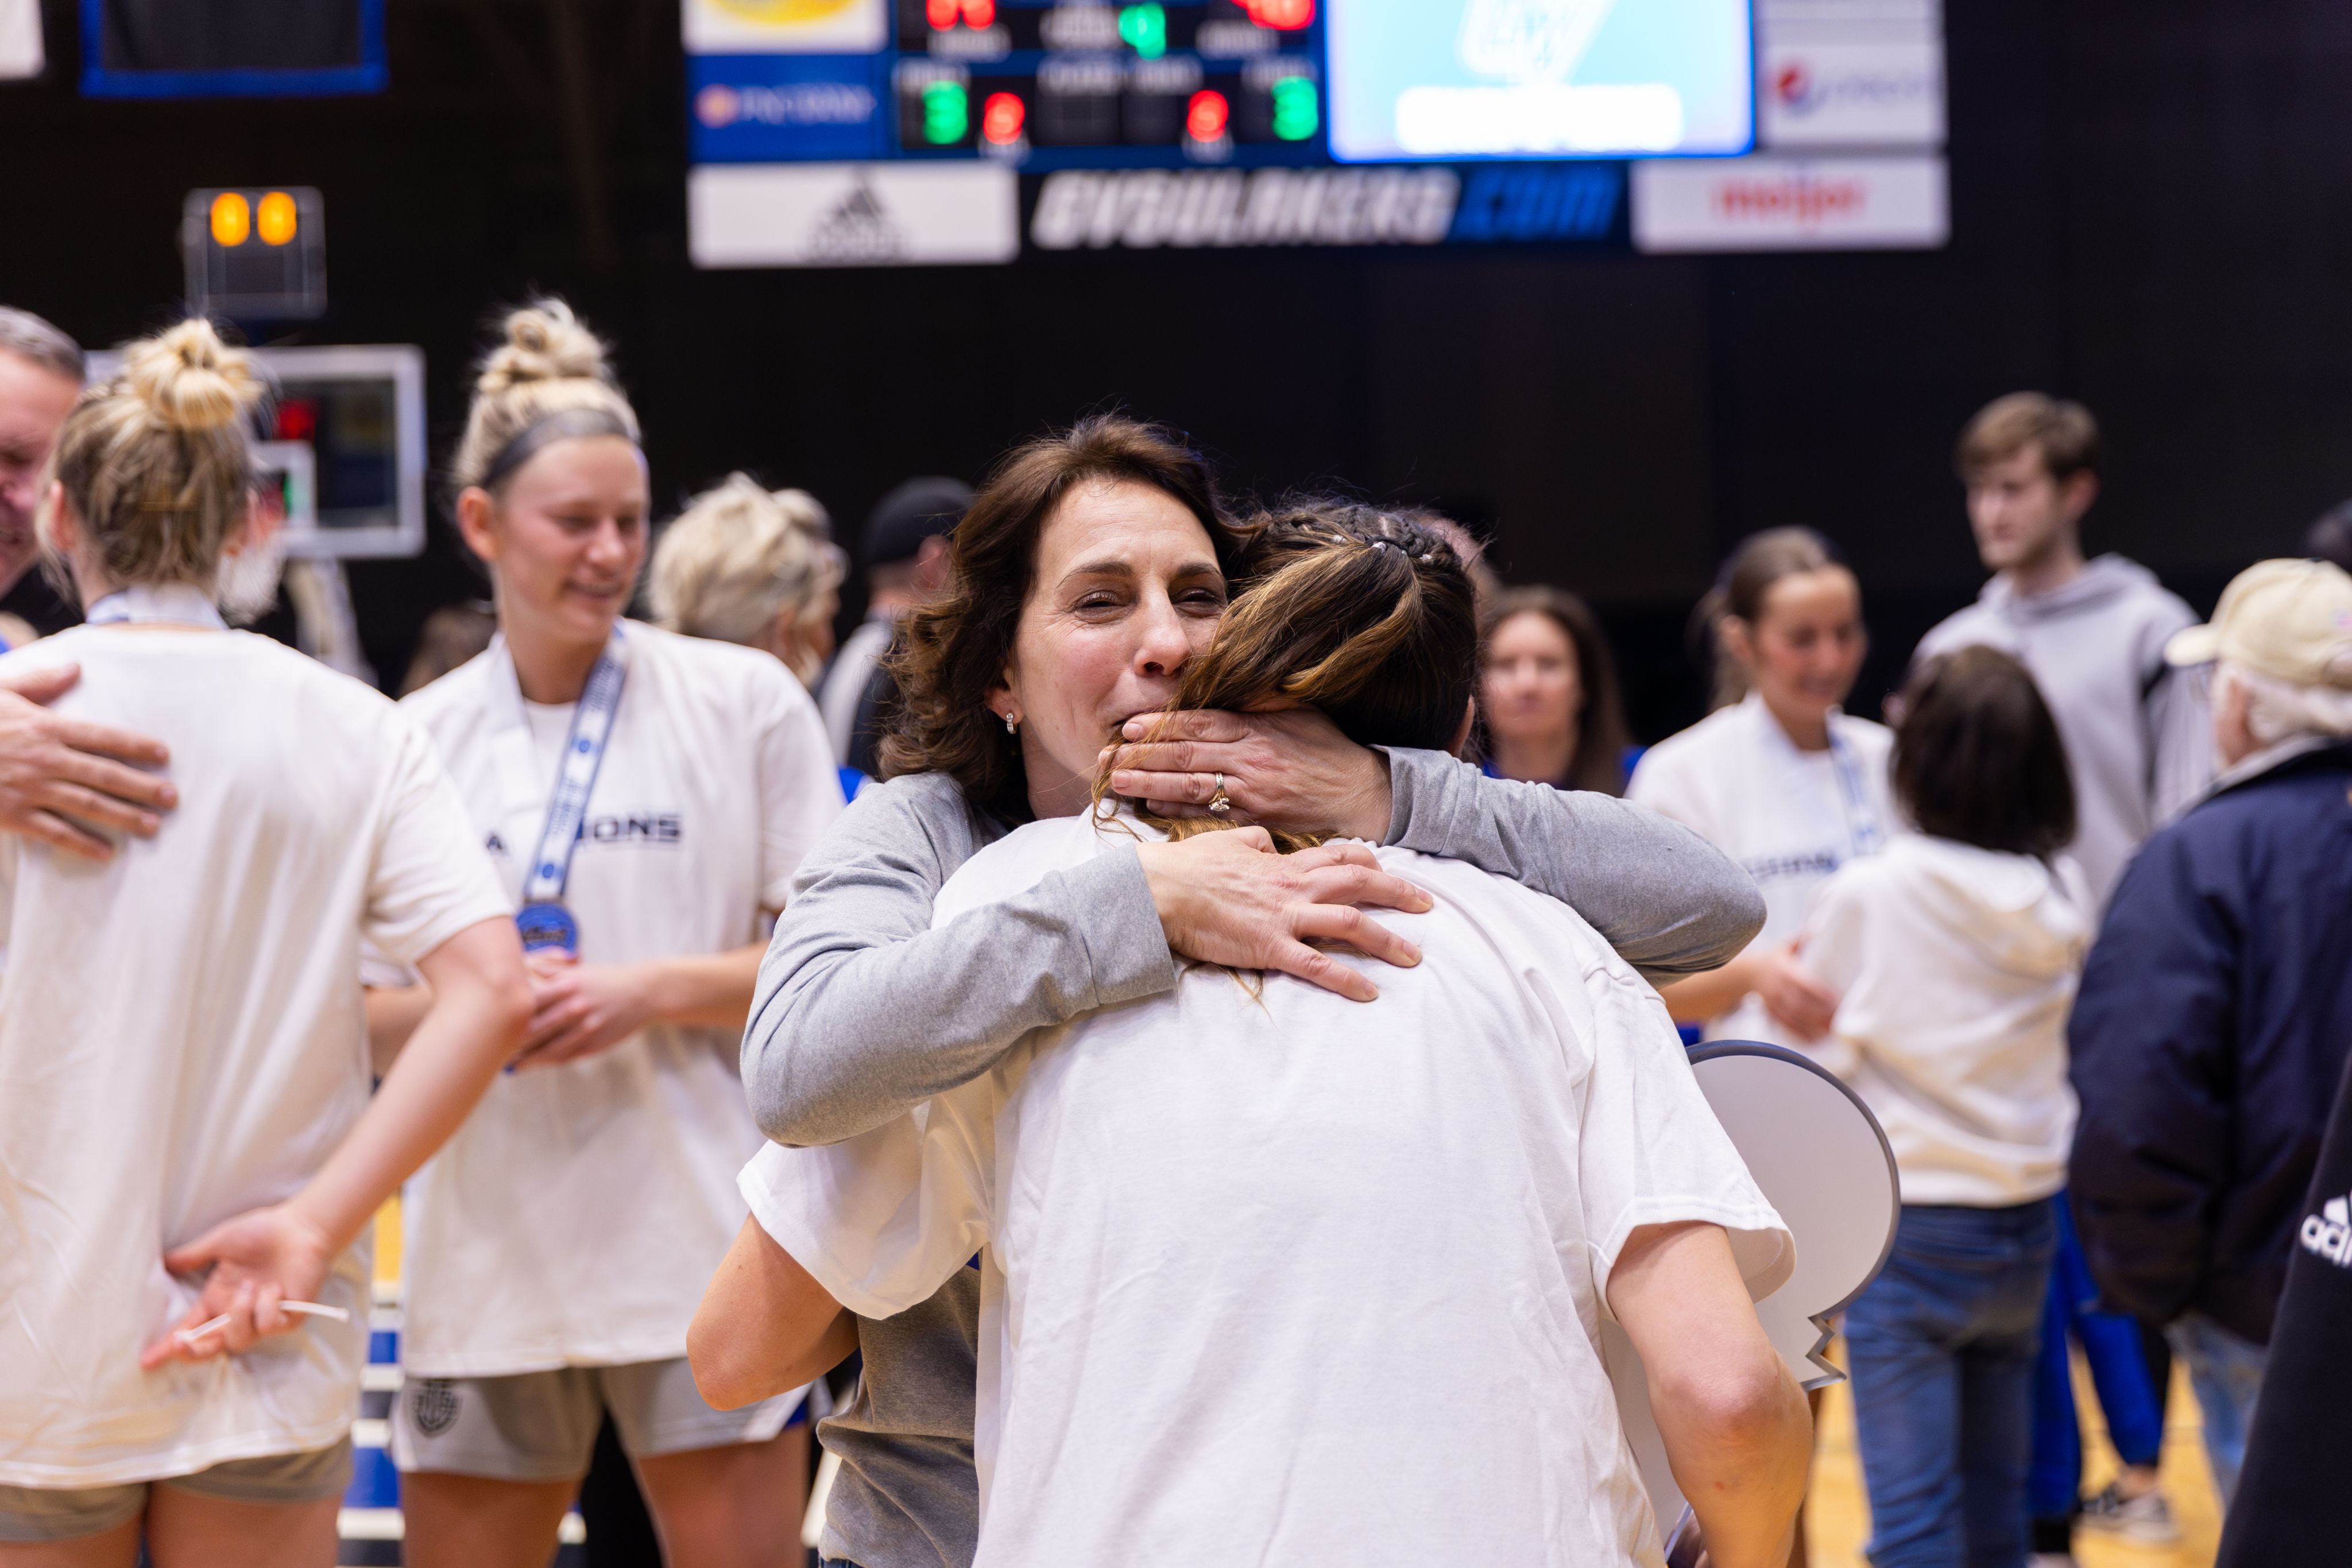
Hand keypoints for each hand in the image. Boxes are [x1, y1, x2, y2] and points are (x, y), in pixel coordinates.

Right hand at [0, 663, 175, 858]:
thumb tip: (75, 666)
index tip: (164, 755)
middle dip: (141, 786)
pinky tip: (106, 852)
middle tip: (173, 798)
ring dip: (123, 817)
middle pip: (103, 774)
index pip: (101, 736)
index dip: (135, 746)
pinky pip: (53, 832)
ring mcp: (28, 789)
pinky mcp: (11, 815)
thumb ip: (39, 681)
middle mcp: (43, 759)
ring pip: (86, 804)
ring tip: (153, 826)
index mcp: (43, 727)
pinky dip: (81, 843)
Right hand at [142, 1204, 335, 1367]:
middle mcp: (237, 1313)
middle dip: (194, 1350)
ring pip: (239, 1340)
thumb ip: (192, 1257)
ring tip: (251, 1286)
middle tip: (183, 1341)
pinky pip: (268, 1326)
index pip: (189, 1329)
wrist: (300, 1226)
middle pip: (211, 1348)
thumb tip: (161, 1264)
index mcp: (218, 1299)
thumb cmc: (262, 1231)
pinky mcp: (288, 1318)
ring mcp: (262, 1318)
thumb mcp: (220, 1242)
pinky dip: (267, 1307)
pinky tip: (276, 1288)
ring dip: (239, 1314)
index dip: (168, 1346)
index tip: (146, 1361)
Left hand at [511, 950, 657, 1068]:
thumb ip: (548, 970)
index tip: (496, 1025)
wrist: (643, 992)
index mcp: (567, 985)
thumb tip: (518, 969)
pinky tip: (535, 1065)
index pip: (530, 1005)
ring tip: (512, 1064)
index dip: (512, 1018)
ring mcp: (586, 1028)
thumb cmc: (606, 980)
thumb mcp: (577, 970)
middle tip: (497, 1050)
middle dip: (515, 1043)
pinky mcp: (595, 1044)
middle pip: (536, 1030)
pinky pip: (566, 1057)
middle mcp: (575, 1007)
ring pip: (549, 1049)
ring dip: (528, 1058)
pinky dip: (548, 1062)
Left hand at [1104, 708, 1392, 843]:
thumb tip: (1221, 686)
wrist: (1363, 794)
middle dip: (1141, 757)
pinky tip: (1152, 810)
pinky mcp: (1257, 820)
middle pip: (1185, 755)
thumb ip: (1258, 703)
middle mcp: (1251, 759)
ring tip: (1116, 782)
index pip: (1198, 724)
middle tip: (1105, 758)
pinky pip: (1211, 816)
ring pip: (1191, 786)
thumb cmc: (1328, 751)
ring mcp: (1253, 792)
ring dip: (1150, 785)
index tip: (1127, 728)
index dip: (1159, 726)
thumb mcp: (1298, 713)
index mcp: (1257, 728)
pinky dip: (1179, 813)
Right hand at [1133, 827, 1431, 1002]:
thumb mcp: (1226, 842)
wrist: (1161, 890)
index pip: (1338, 856)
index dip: (1368, 861)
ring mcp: (1285, 917)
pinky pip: (1318, 965)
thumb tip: (1265, 841)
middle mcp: (1293, 887)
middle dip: (1398, 893)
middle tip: (1427, 905)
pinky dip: (1347, 979)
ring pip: (1350, 923)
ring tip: (1414, 957)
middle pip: (1359, 884)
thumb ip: (1253, 842)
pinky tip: (1370, 992)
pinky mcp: (1270, 947)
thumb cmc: (1188, 867)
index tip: (1386, 868)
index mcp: (1283, 863)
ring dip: (1387, 940)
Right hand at [1755, 941, 1838, 1041]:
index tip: (1836, 999)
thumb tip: (1822, 926)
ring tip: (1831, 1032)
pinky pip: (1786, 1026)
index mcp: (1783, 969)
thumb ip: (1804, 939)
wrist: (1748, 972)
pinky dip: (1801, 1034)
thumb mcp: (1788, 945)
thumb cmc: (1777, 957)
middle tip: (1840, 1020)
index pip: (1801, 982)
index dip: (1818, 992)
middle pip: (1799, 1004)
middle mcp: (1776, 987)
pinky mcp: (1772, 1013)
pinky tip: (1817, 1039)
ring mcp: (1772, 1002)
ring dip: (1812, 1027)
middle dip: (1819, 1014)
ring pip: (1793, 1018)